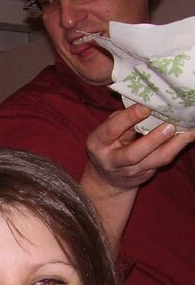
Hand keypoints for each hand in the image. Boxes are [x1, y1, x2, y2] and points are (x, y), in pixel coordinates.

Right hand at [81, 103, 194, 252]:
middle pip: (133, 154)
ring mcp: (130, 171)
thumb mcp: (107, 132)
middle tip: (170, 125)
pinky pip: (163, 161)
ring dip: (173, 146)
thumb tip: (147, 105)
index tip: (146, 107)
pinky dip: (177, 147)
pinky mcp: (145, 175)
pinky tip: (188, 136)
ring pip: (154, 160)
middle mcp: (112, 161)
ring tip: (188, 132)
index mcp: (98, 144)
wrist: (107, 179)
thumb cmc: (109, 145)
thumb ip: (122, 121)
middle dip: (153, 140)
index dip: (129, 118)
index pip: (112, 130)